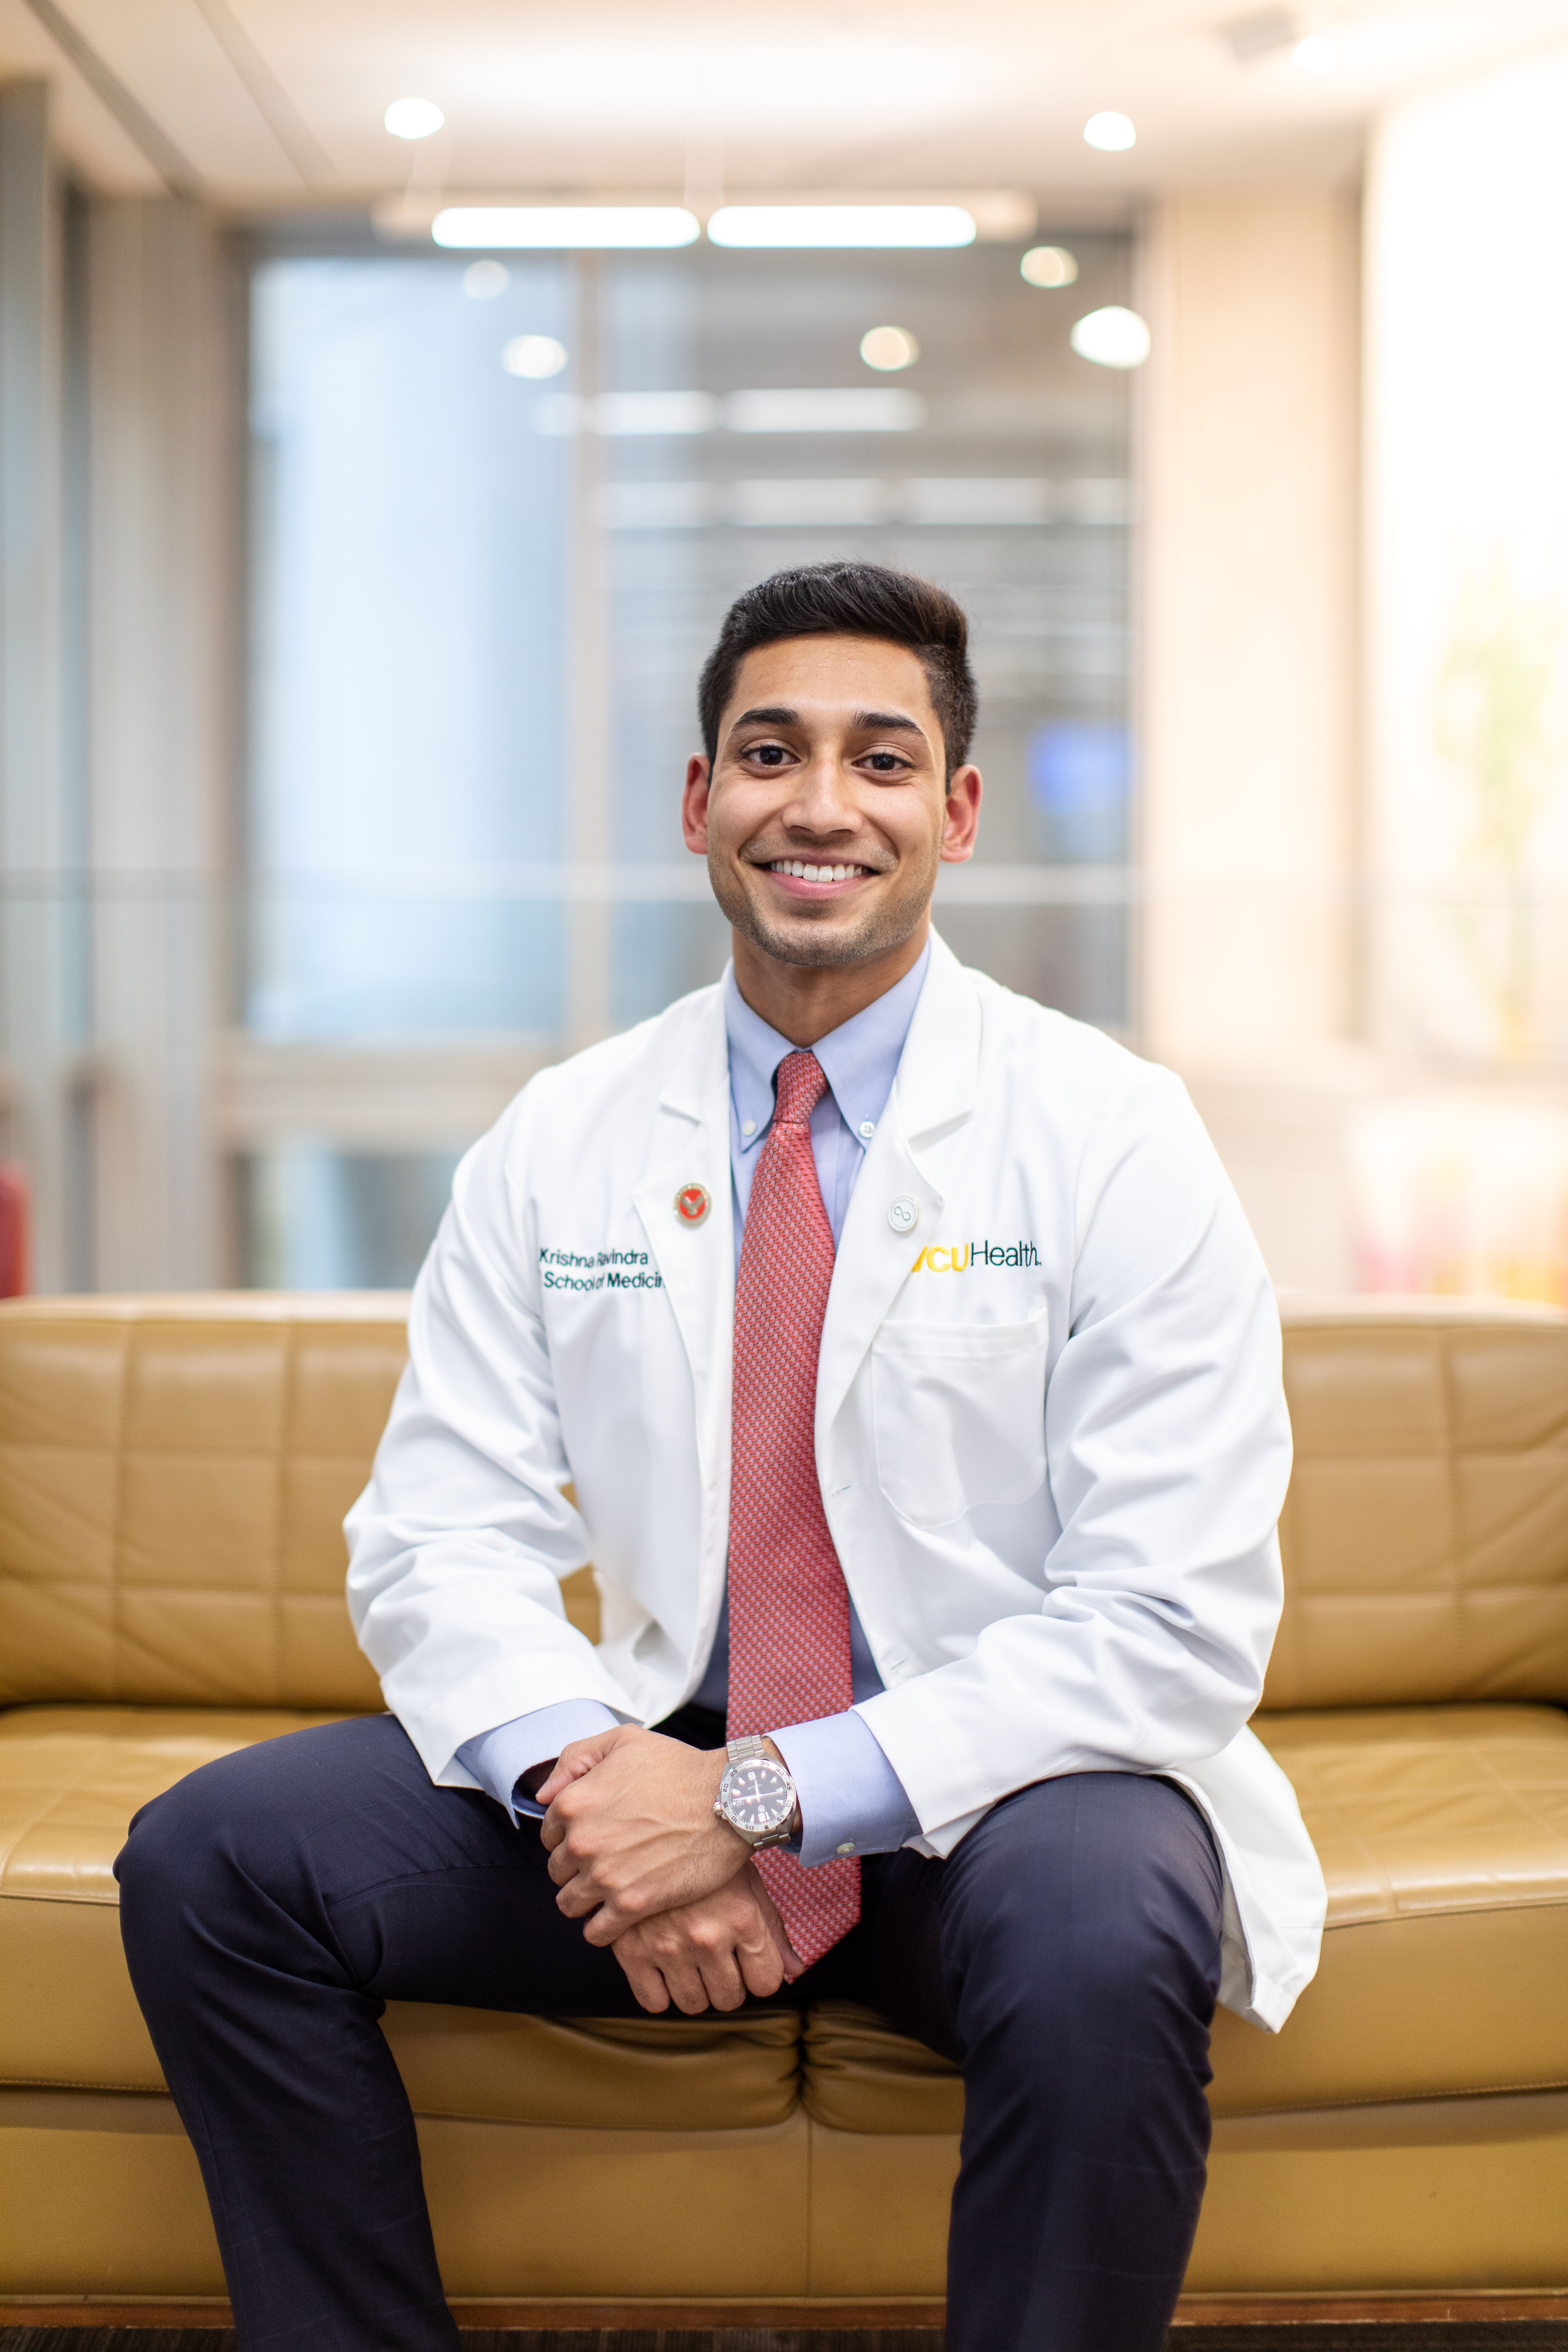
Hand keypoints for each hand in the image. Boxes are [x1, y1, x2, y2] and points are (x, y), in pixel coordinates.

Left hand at [537, 1724, 750, 1942]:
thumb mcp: (623, 1740)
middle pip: (557, 1870)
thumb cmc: (680, 1767)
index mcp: (574, 1802)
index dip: (571, 1835)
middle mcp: (582, 1841)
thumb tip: (543, 1795)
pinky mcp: (632, 1904)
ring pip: (569, 1904)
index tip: (595, 1836)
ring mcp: (606, 1876)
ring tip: (609, 1891)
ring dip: (585, 1900)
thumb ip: (574, 1758)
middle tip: (605, 1862)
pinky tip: (616, 1917)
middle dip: (576, 1868)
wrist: (731, 1800)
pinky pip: (596, 1932)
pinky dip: (601, 1928)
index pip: (549, 1833)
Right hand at [612, 1864, 804, 2014]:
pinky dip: (659, 1990)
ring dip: (694, 1988)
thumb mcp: (747, 1880)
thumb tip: (795, 1971)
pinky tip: (662, 1965)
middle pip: (729, 1998)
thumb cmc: (707, 1851)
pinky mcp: (630, 1949)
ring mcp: (667, 1945)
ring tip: (689, 1959)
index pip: (765, 1983)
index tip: (747, 1963)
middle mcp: (708, 1936)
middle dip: (726, 1984)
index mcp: (742, 1917)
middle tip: (715, 1958)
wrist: (647, 1821)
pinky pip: (653, 2002)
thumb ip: (773, 1930)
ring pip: (692, 2004)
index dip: (758, 1975)